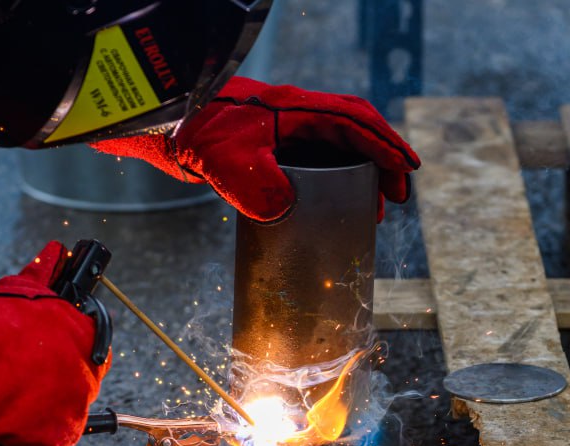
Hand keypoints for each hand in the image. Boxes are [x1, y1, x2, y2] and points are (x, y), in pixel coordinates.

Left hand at [91, 77, 419, 221]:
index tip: (407, 171)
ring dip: (358, 175)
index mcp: (297, 111)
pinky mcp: (265, 147)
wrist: (162, 123)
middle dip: (382, 163)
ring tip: (372, 208)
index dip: (387, 146)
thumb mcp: (229, 164)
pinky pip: (311, 160)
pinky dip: (331, 180)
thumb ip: (260, 189)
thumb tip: (285, 210)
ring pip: (334, 149)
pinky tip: (329, 205)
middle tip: (397, 198)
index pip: (357, 124)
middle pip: (354, 134)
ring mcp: (281, 131)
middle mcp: (294, 117)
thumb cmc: (195, 133)